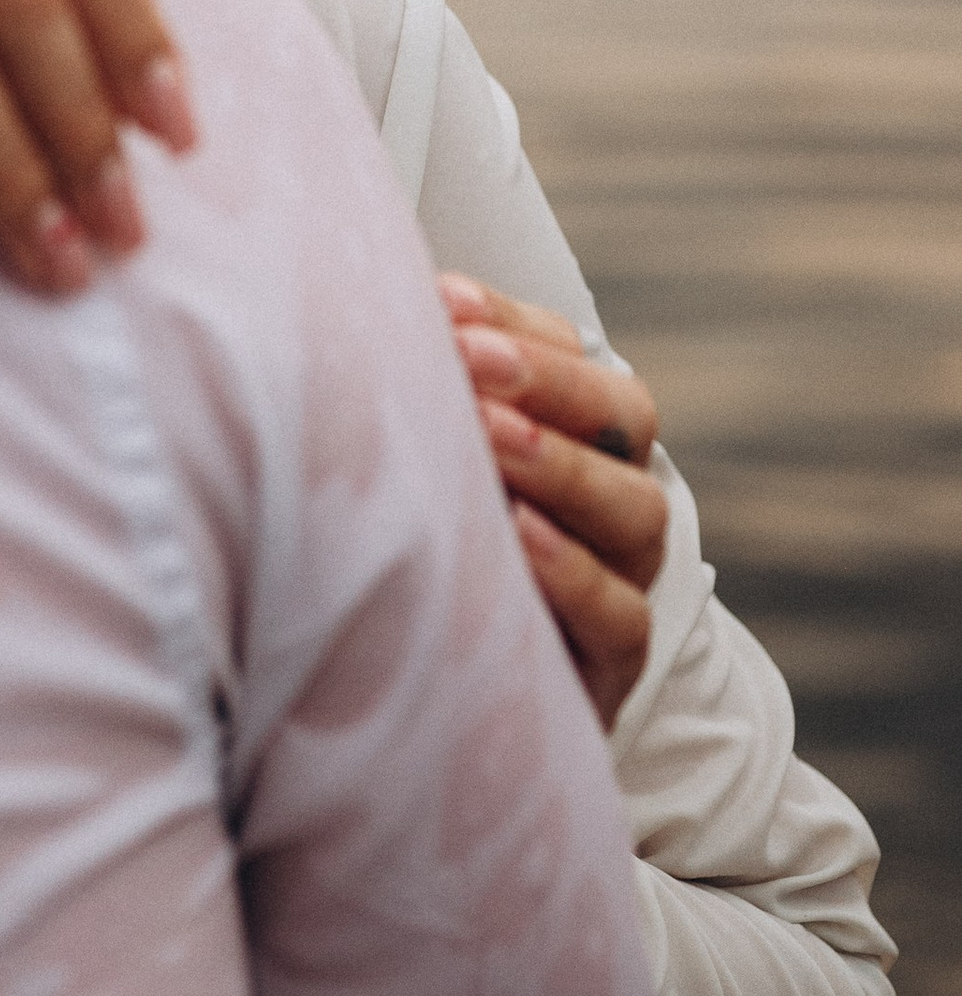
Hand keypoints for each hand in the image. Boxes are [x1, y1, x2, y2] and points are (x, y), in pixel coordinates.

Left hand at [440, 275, 667, 731]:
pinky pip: (619, 616)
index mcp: (575, 432)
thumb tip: (362, 294)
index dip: (516, 325)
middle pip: (623, 417)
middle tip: (472, 358)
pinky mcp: (609, 666)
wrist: (437, 702)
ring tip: (493, 435)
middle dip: (547, 381)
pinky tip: (517, 535)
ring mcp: (622, 580)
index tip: (444, 300)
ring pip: (632, 511)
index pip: (574, 356)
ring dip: (561, 467)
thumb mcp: (421, 461)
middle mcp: (612, 498)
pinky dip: (572, 573)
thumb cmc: (422, 551)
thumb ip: (417, 387)